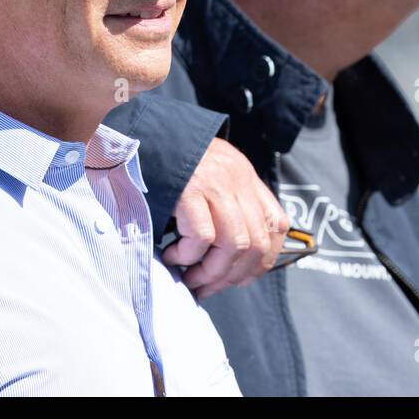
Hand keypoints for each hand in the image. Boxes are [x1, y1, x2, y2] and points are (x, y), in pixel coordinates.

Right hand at [161, 135, 289, 299]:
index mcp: (246, 177)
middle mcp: (237, 179)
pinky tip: (172, 255)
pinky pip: (202, 237)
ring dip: (212, 272)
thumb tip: (229, 258)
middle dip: (234, 275)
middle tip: (207, 286)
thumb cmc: (169, 162)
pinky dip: (188, 256)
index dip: (262, 260)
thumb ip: (227, 205)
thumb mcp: (210, 176)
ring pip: (235, 244)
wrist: (141, 132)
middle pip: (257, 242)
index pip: (277, 225)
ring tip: (190, 277)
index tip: (237, 277)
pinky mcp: (190, 190)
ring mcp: (216, 184)